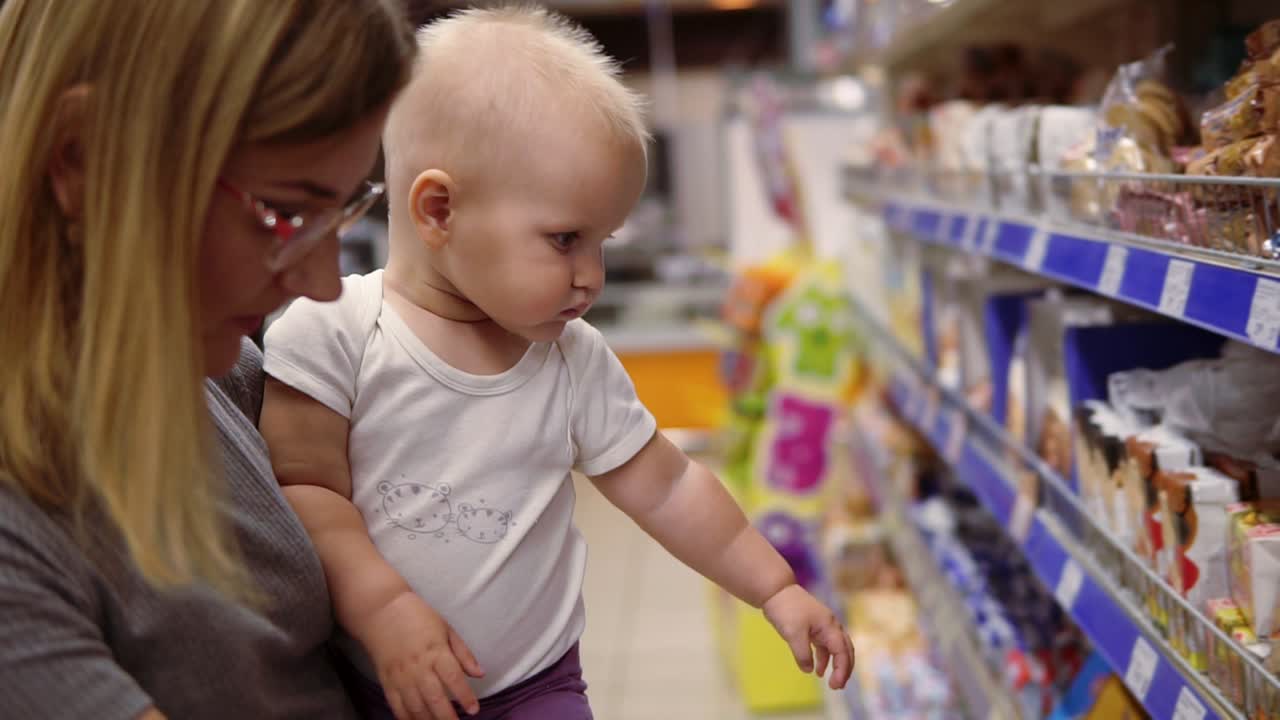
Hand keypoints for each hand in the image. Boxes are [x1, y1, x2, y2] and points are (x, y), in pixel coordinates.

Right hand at [355, 591, 485, 719]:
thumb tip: (480, 674)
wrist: (381, 611)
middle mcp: (419, 667)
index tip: (474, 710)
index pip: (453, 678)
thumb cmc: (418, 617)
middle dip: (448, 717)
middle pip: (435, 698)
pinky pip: (397, 706)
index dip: (465, 696)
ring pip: (416, 706)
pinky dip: (407, 719)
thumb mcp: (446, 628)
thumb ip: (463, 653)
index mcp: (436, 651)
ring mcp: (401, 676)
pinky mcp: (387, 681)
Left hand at [762, 584, 854, 689]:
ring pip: (836, 648)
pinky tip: (816, 669)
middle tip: (838, 686)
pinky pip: (824, 646)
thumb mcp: (793, 634)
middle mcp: (831, 626)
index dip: (841, 670)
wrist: (776, 591)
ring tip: (831, 682)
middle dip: (844, 669)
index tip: (834, 686)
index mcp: (830, 626)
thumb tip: (808, 670)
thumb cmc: (786, 610)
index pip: (842, 652)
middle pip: (845, 650)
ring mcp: (823, 626)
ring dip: (835, 665)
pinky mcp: (814, 626)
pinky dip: (823, 658)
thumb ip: (803, 654)